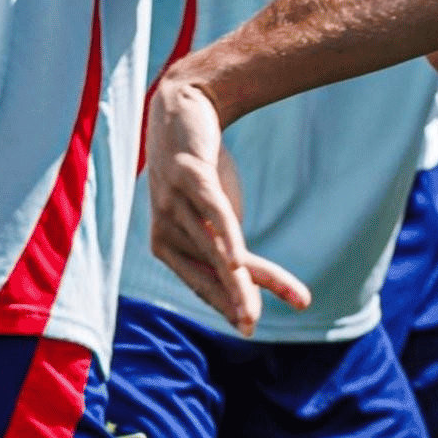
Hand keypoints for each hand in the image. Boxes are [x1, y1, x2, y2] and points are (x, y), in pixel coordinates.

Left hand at [143, 81, 311, 334]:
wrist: (184, 109)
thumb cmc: (200, 173)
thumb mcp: (217, 215)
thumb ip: (229, 248)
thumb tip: (255, 283)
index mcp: (166, 246)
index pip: (201, 284)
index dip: (225, 306)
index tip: (251, 327)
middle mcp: (165, 228)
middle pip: (211, 271)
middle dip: (235, 300)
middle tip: (253, 325)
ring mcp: (175, 201)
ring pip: (216, 248)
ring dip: (244, 277)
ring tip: (272, 297)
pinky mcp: (190, 175)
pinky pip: (213, 211)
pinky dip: (228, 237)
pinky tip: (240, 260)